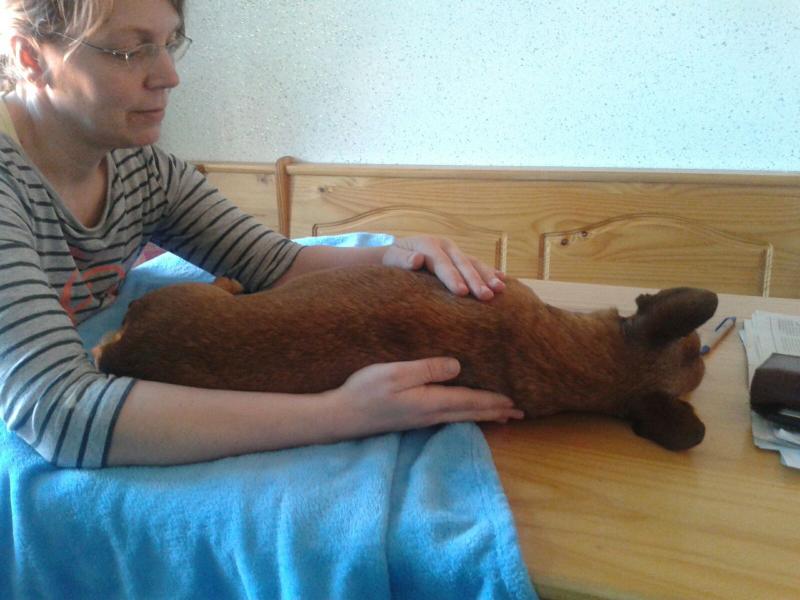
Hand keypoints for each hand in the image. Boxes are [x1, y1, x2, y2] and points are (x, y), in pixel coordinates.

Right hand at [329, 357, 523, 436]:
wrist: (341, 416)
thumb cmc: (366, 391)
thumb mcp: (396, 373)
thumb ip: (427, 369)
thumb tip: (458, 366)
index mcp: (431, 401)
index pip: (471, 402)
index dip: (494, 402)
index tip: (516, 403)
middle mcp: (431, 414)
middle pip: (471, 413)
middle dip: (496, 412)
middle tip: (520, 414)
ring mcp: (422, 419)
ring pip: (462, 417)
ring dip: (484, 415)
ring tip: (502, 416)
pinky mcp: (413, 419)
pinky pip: (449, 416)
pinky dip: (466, 414)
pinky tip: (464, 412)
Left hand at [382, 235, 505, 299]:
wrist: (398, 251)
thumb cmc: (393, 260)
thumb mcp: (392, 258)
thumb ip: (402, 259)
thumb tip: (417, 259)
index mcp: (428, 244)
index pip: (442, 263)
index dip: (452, 277)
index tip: (461, 292)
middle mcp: (445, 245)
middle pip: (462, 263)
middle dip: (475, 280)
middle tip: (486, 296)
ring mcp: (455, 251)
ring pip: (474, 263)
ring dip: (488, 276)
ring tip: (501, 290)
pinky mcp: (461, 257)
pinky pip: (478, 264)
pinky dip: (490, 272)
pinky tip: (504, 280)